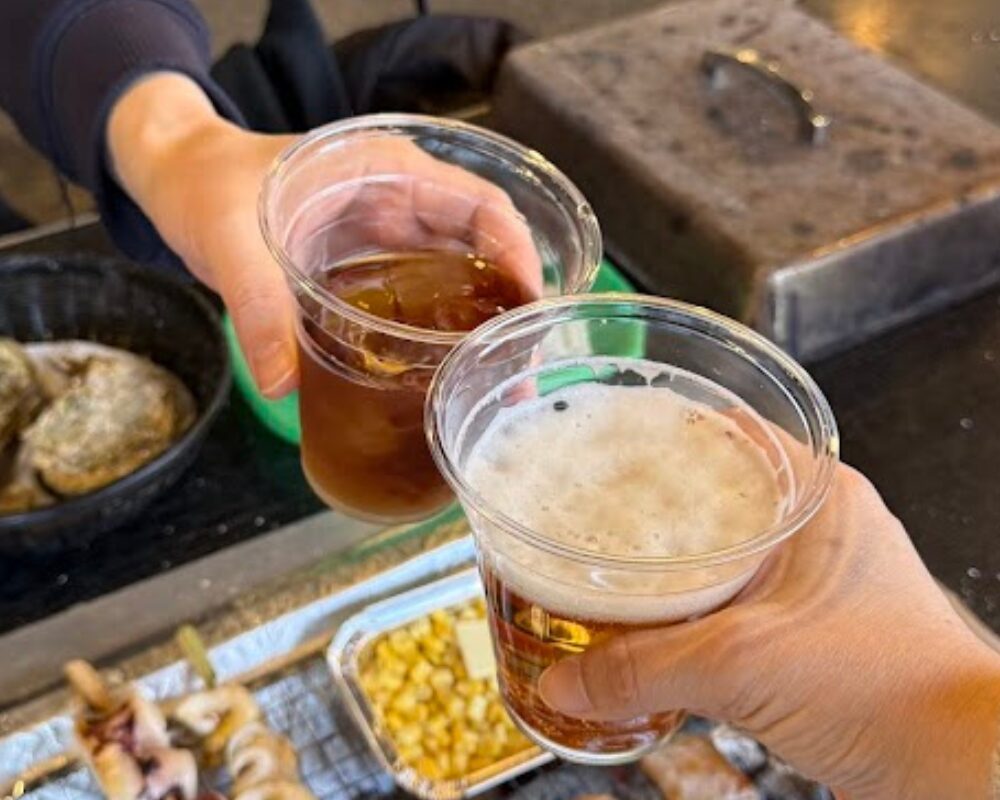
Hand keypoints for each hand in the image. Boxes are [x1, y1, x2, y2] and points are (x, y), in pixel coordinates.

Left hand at [107, 73, 539, 396]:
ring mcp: (388, 238)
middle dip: (509, 310)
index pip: (481, 207)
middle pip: (483, 252)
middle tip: (518, 374)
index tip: (532, 314)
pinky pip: (423, 300)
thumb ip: (253, 301)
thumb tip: (281, 383)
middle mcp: (401, 203)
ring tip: (495, 388)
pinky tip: (445, 378)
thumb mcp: (227, 235)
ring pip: (459, 280)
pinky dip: (442, 335)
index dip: (517, 257)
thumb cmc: (204, 184)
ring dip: (481, 330)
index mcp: (387, 173)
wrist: (177, 181)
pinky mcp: (370, 268)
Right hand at [540, 465, 999, 799]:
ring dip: (672, 567)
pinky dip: (691, 614)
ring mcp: (817, 585)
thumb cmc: (891, 688)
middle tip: (597, 506)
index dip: (670, 432)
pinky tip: (655, 633)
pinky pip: (734, 607)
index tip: (615, 437)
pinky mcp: (811, 637)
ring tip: (614, 570)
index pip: (733, 434)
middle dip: (655, 506)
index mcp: (818, 500)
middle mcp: (818, 533)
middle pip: (718, 497)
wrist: (952, 770)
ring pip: (725, 556)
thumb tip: (564, 681)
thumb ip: (642, 667)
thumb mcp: (743, 662)